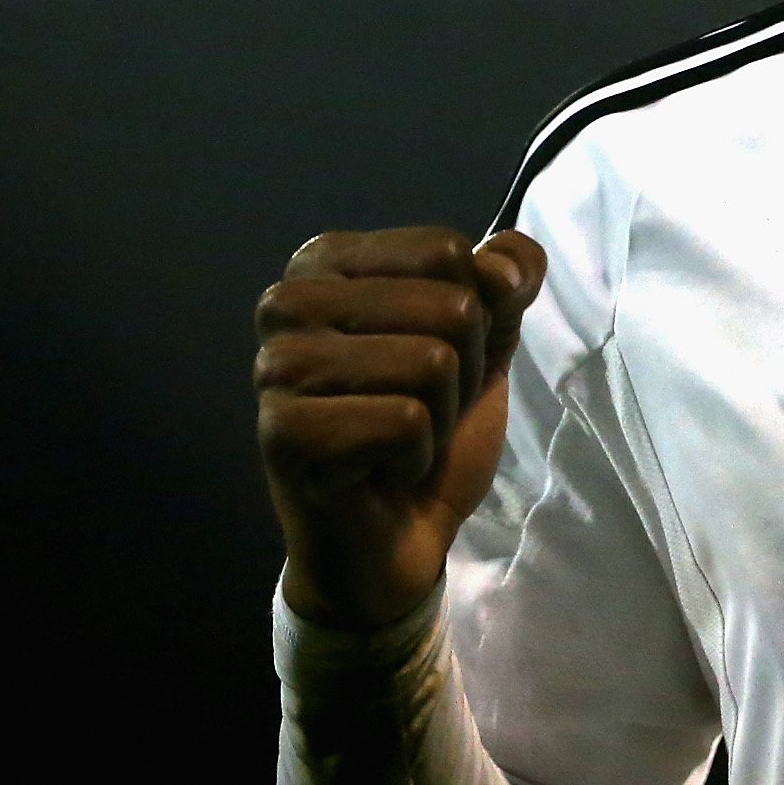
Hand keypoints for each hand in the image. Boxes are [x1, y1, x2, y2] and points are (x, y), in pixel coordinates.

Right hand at [255, 226, 547, 630]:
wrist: (398, 535)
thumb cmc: (432, 425)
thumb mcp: (486, 337)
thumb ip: (507, 279)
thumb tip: (506, 262)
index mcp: (326, 260)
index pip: (444, 249)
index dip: (474, 311)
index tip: (436, 354)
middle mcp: (287, 301)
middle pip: (450, 306)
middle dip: (462, 371)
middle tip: (421, 408)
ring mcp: (276, 367)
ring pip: (432, 362)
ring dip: (441, 416)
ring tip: (402, 439)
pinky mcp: (283, 433)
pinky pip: (405, 422)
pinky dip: (416, 455)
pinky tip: (380, 471)